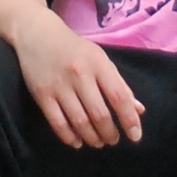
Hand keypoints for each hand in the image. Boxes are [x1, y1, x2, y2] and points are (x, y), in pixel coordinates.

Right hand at [11, 7, 143, 149]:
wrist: (37, 34)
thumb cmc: (75, 49)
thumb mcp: (100, 59)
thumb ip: (119, 84)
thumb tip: (139, 110)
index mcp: (98, 63)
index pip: (119, 96)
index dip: (129, 119)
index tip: (135, 136)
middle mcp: (79, 74)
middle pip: (99, 114)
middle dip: (110, 133)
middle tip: (113, 140)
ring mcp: (59, 85)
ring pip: (80, 122)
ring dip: (92, 138)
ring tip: (98, 142)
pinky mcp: (42, 94)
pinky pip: (58, 123)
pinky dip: (70, 138)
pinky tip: (77, 141)